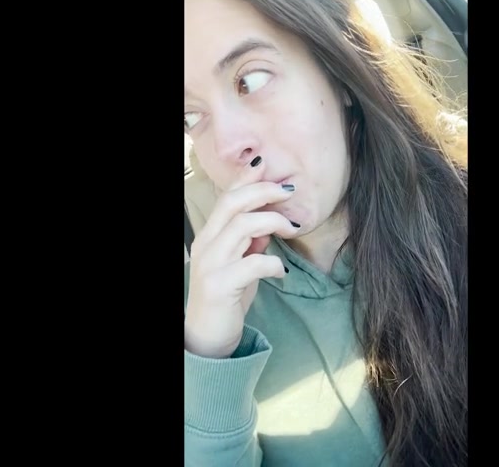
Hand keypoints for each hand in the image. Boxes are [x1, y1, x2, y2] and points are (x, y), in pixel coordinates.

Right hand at [184, 157, 298, 357]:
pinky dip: (273, 263)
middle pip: (233, 204)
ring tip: (292, 229)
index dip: (245, 178)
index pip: (226, 198)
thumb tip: (270, 223)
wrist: (208, 337)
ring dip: (273, 222)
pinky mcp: (221, 286)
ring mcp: (211, 265)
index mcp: (210, 236)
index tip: (265, 163)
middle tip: (288, 191)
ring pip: (242, 226)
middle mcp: (206, 245)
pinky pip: (253, 263)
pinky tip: (281, 272)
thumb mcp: (239, 264)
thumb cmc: (227, 297)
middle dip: (262, 191)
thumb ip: (250, 242)